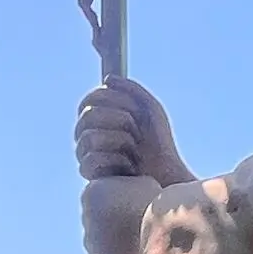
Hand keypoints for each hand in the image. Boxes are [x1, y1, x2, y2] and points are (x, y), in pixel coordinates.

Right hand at [74, 78, 191, 187]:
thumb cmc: (159, 143)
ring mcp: (85, 153)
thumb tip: (108, 79)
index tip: (133, 107)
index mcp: (99, 117)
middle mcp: (87, 133)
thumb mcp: (150, 109)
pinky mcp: (89, 174)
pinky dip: (116, 161)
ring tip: (134, 150)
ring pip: (89, 137)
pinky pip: (91, 160)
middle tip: (137, 130)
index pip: (91, 99)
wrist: (167, 175)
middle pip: (88, 115)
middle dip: (119, 120)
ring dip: (120, 141)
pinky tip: (129, 167)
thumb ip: (131, 90)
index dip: (112, 99)